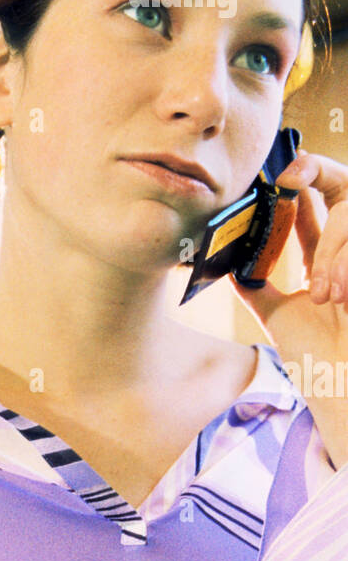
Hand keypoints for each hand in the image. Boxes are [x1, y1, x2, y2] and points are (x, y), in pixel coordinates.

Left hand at [233, 149, 347, 468]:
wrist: (338, 387)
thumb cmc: (314, 356)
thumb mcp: (277, 313)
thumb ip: (256, 284)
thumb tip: (225, 262)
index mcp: (326, 259)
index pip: (316, 206)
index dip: (301, 181)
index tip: (276, 177)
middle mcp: (347, 253)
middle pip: (343, 188)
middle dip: (317, 172)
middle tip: (289, 177)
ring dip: (332, 248)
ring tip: (324, 292)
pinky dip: (342, 263)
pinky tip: (335, 293)